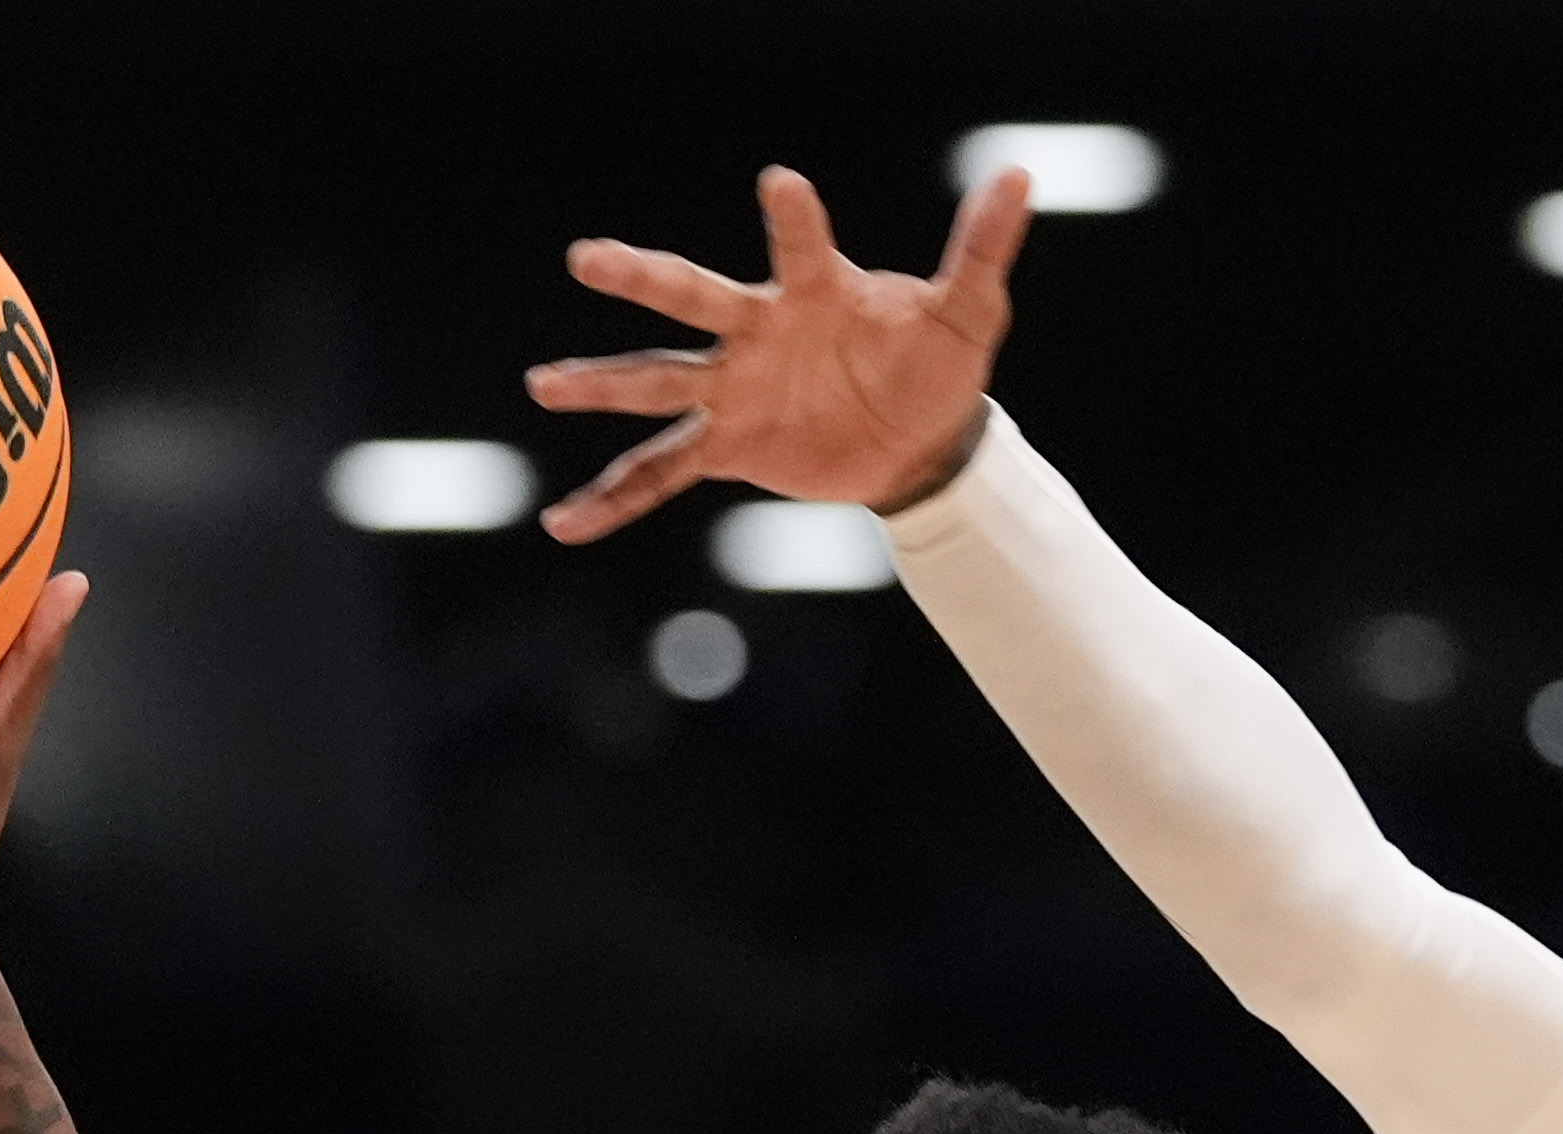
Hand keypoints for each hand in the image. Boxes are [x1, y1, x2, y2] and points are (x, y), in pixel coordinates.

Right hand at [525, 163, 1029, 543]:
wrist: (920, 441)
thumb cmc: (936, 362)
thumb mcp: (967, 313)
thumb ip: (981, 251)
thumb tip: (1019, 178)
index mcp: (813, 291)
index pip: (800, 248)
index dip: (794, 220)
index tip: (781, 184)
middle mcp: (758, 332)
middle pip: (691, 299)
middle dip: (642, 280)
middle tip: (587, 258)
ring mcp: (734, 391)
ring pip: (657, 383)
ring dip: (600, 387)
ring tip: (542, 385)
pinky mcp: (727, 448)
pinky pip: (660, 474)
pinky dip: (613, 501)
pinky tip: (564, 525)